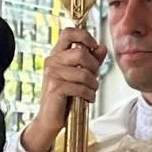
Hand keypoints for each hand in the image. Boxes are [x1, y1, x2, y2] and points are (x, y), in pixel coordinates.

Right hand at [20, 28, 105, 151]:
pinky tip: (87, 99)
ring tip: (91, 91)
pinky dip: (89, 95)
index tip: (94, 47)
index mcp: (57, 54)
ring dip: (93, 85)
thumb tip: (102, 47)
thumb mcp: (80, 76)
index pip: (69, 33)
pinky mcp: (55, 88)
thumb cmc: (65, 97)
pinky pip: (80, 87)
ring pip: (83, 73)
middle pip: (81, 53)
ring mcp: (52, 74)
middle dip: (94, 67)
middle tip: (94, 79)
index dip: (85, 36)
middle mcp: (52, 61)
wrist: (50, 119)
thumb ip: (91, 61)